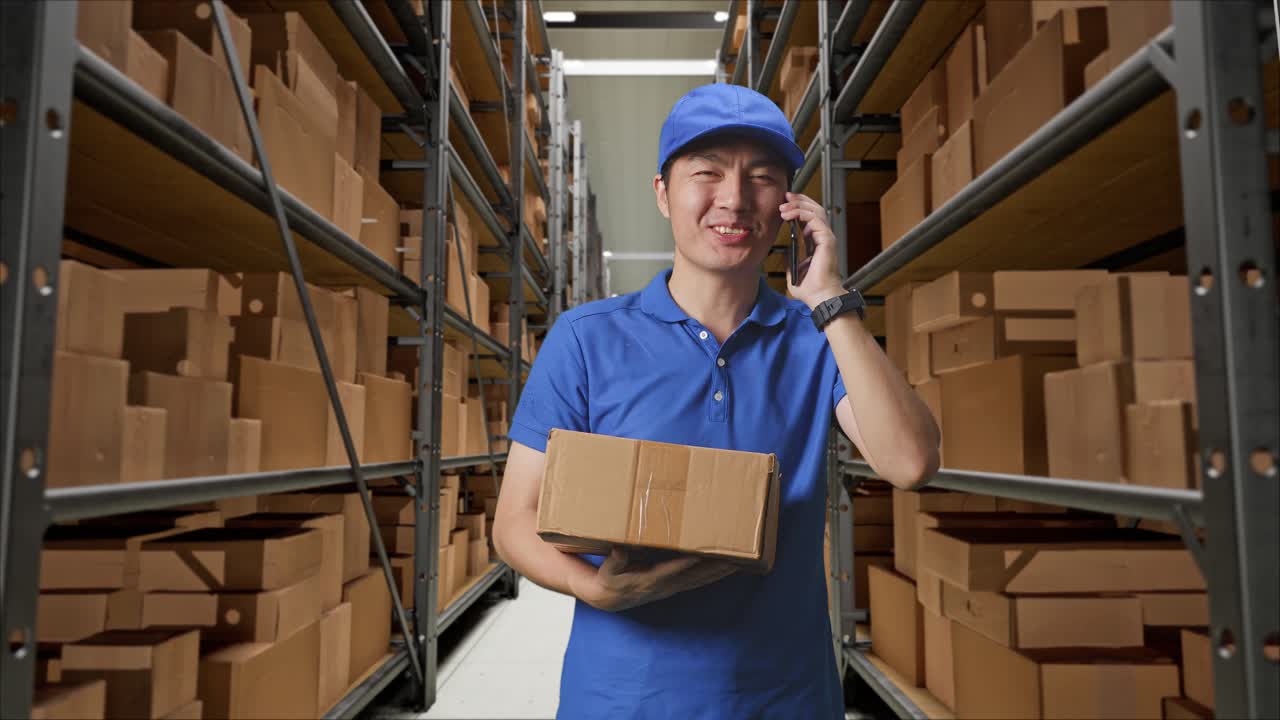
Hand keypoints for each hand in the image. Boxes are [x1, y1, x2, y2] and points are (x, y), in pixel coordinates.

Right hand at [569, 547, 738, 611]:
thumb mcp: (606, 571)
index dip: (685, 564)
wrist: (609, 599)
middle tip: (735, 558)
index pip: (670, 571)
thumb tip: (619, 549)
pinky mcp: (675, 586)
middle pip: (694, 576)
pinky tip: (728, 568)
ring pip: (701, 580)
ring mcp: (672, 587)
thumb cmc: (608, 580)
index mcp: (648, 580)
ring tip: (741, 562)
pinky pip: (699, 581)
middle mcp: (665, 586)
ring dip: (720, 572)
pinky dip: (714, 575)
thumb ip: (614, 561)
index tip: (699, 555)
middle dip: (715, 568)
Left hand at [781, 192, 844, 309]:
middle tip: (786, 196)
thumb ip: (791, 261)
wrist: (820, 297)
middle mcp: (823, 238)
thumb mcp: (794, 273)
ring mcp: (827, 237)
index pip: (810, 218)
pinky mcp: (827, 240)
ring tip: (784, 205)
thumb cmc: (811, 290)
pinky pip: (815, 220)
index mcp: (817, 243)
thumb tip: (784, 252)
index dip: (798, 208)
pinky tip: (789, 215)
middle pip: (815, 210)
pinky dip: (801, 214)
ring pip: (816, 211)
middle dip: (800, 200)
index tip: (785, 204)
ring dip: (799, 205)